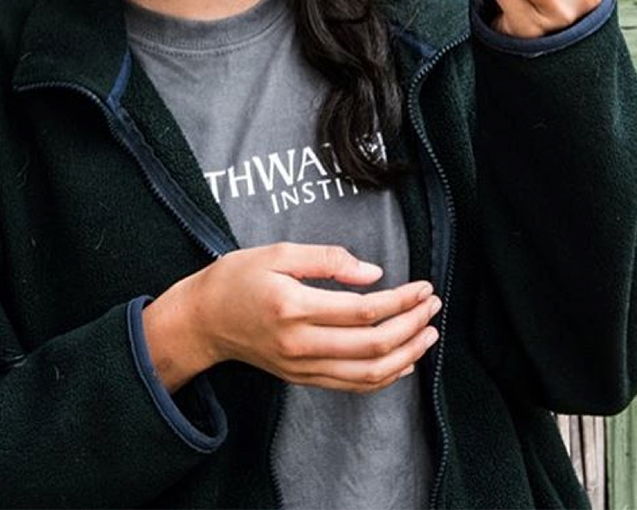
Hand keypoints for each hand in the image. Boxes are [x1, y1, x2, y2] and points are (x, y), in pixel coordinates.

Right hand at [143, 243, 439, 393]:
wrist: (203, 319)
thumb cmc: (238, 278)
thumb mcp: (278, 252)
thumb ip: (327, 259)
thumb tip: (373, 273)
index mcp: (294, 306)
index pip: (364, 310)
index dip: (401, 300)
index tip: (423, 287)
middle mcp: (300, 343)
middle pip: (372, 345)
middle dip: (412, 326)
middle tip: (433, 306)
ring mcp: (301, 367)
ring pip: (367, 373)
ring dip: (406, 355)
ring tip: (428, 334)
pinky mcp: (301, 378)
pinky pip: (351, 385)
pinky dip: (383, 377)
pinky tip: (403, 361)